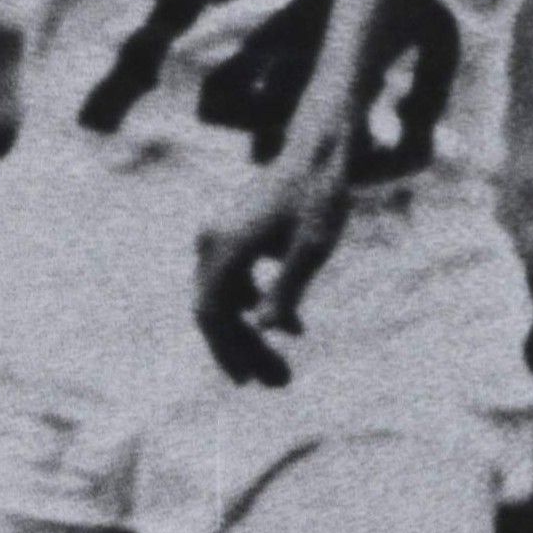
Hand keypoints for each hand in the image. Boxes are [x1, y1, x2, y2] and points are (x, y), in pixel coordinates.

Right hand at [193, 133, 350, 388]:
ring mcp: (220, 235)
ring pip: (228, 299)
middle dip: (245, 350)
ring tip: (284, 368)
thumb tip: (265, 330)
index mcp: (225, 246)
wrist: (319, 148)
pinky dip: (259, 306)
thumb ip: (288, 290)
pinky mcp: (235, 233)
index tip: (248, 382)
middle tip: (278, 384)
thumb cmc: (320, 195)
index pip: (212, 313)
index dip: (227, 351)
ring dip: (253, 333)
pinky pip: (238, 282)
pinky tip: (294, 329)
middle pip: (217, 310)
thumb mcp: (312, 249)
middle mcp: (212, 241)